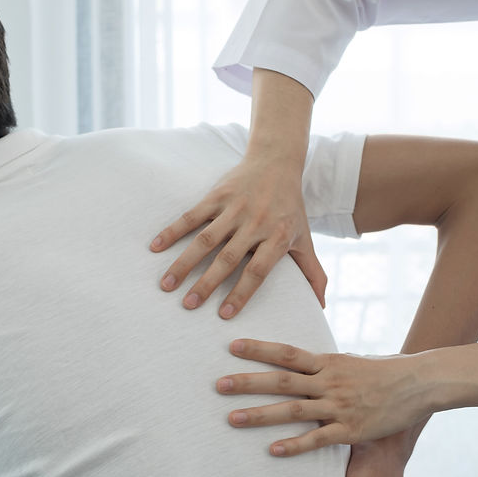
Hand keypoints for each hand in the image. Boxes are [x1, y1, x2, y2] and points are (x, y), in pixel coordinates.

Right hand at [150, 155, 326, 318]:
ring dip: (184, 263)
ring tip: (167, 285)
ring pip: (205, 239)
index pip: (258, 270)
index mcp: (277, 237)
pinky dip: (172, 230)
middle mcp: (256, 223)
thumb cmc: (292, 208)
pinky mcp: (217, 195)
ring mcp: (235, 208)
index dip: (241, 292)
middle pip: (228, 258)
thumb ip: (313, 273)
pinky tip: (155, 247)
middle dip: (207, 284)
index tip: (223, 314)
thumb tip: (322, 306)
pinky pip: (192, 215)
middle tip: (188, 305)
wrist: (278, 162)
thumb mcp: (305, 239)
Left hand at [216, 339, 431, 455]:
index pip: (286, 353)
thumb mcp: (351, 361)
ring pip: (292, 411)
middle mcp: (329, 382)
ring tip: (232, 419)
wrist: (420, 383)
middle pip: (281, 381)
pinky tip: (273, 450)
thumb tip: (302, 363)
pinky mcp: (351, 430)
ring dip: (260, 415)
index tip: (231, 346)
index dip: (258, 349)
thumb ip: (325, 366)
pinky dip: (294, 445)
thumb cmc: (385, 371)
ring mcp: (339, 406)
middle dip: (247, 383)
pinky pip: (317, 439)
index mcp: (328, 362)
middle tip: (218, 385)